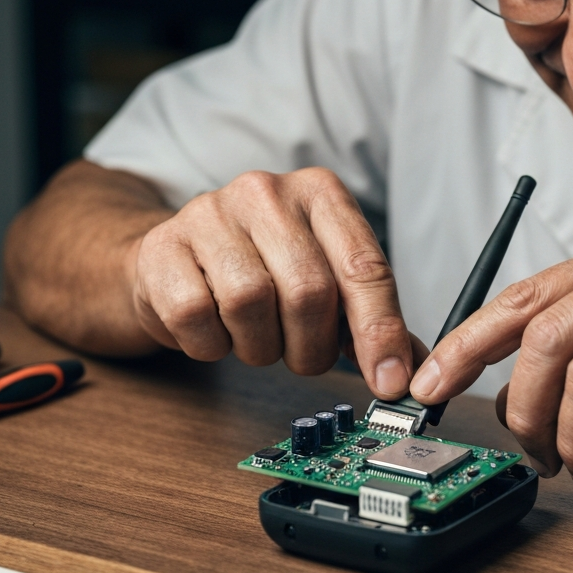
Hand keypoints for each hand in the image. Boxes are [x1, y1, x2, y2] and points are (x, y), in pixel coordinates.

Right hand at [133, 168, 417, 397]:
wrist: (171, 259)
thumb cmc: (259, 271)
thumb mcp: (323, 281)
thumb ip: (369, 320)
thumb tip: (410, 372)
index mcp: (320, 193)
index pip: (363, 266)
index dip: (380, 331)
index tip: (389, 380)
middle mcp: (266, 192)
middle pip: (309, 291)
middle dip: (312, 347)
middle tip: (302, 356)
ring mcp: (208, 213)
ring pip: (250, 304)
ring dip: (259, 347)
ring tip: (254, 338)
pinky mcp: (162, 247)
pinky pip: (196, 318)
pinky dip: (210, 345)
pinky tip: (213, 331)